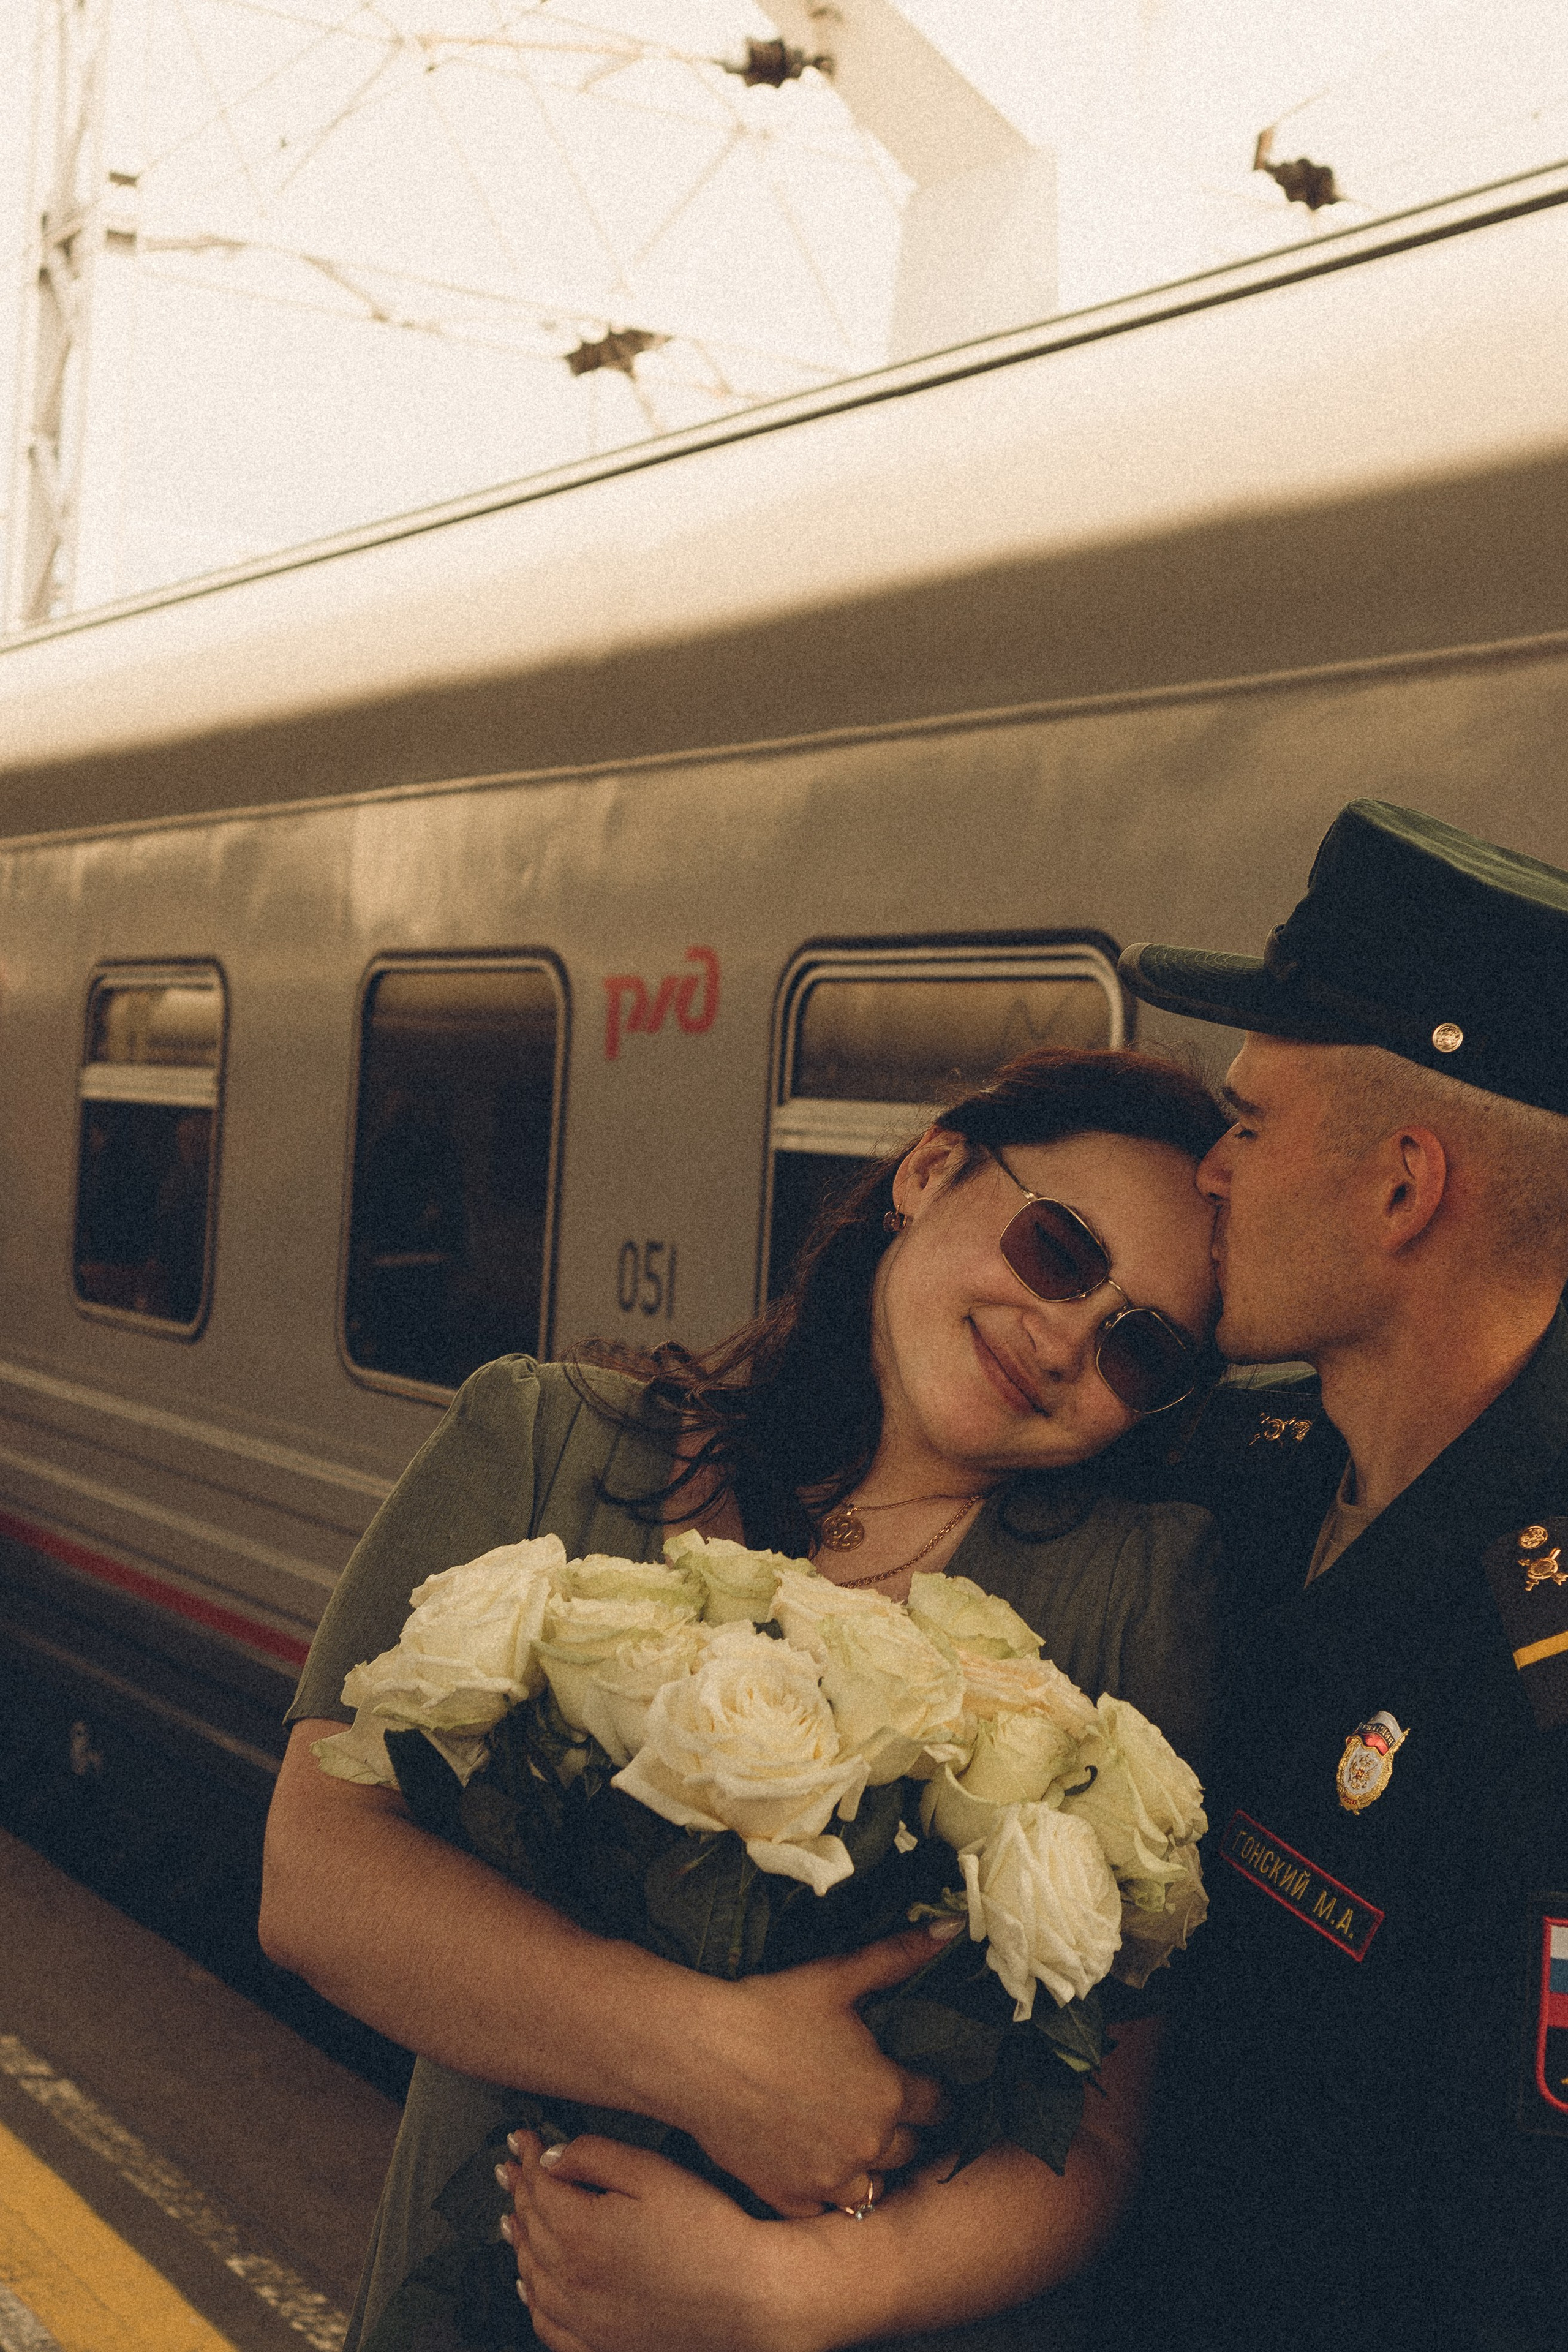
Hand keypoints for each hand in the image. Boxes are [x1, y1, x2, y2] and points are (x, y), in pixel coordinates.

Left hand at [502, 2133, 816, 2351]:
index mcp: (581, 2233)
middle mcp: (573, 2281)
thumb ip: (595, 2157)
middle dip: (520, 2193)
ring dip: (520, 2241)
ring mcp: (585, 2319)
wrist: (751, 2298)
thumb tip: (551, 2158)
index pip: (539, 2186)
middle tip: (511, 2171)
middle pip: (532, 2228)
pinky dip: (532, 2300)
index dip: (528, 2158)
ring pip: (532, 2275)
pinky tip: (530, 2286)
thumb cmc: (710, 2233)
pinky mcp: (603, 2345)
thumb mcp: (653, 2173)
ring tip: (512, 2219)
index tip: (523, 2140)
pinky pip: (548, 2324)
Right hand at [672, 1920, 957, 2217]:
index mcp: (888, 2093)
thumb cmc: (770, 2011)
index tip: (921, 2085)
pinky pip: (825, 2211)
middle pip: (909, 2148)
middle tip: (880, 2107)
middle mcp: (867, 2144)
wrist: (699, 2054)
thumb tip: (950, 1925)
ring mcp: (828, 2178)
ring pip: (873, 2187)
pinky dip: (825, 2192)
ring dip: (869, 2166)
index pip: (939, 2106)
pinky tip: (813, 2164)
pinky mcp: (789, 2198)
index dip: (932, 2092)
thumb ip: (899, 1956)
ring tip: (851, 2140)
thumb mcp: (839, 1976)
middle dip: (901, 2128)